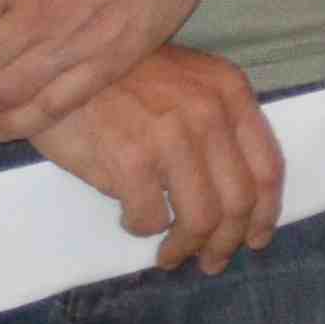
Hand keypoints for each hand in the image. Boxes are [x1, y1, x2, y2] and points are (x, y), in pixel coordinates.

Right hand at [35, 47, 284, 270]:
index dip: (265, 213)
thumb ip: (218, 123)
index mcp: (230, 92)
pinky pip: (151, 217)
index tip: (254, 239)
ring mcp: (172, 136)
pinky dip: (144, 228)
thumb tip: (237, 194)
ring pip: (201, 218)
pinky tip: (134, 221)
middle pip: (239, 201)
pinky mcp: (131, 159)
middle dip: (227, 242)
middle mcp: (210, 113)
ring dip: (187, 248)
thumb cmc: (121, 76)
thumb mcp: (187, 80)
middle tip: (210, 261)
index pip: (267, 167)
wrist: (58, 62)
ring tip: (171, 256)